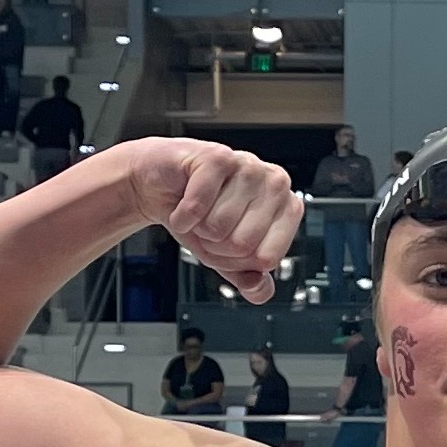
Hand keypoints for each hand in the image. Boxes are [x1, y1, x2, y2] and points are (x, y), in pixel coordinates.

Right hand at [132, 140, 304, 302]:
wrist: (160, 187)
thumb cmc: (200, 216)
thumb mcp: (226, 257)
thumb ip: (248, 278)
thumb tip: (260, 290)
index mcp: (287, 208)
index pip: (267, 259)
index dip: (237, 262)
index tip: (228, 245)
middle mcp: (275, 183)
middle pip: (244, 245)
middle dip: (215, 246)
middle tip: (208, 226)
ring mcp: (248, 165)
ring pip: (220, 226)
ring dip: (198, 229)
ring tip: (198, 213)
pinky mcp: (217, 156)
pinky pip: (198, 206)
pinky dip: (182, 216)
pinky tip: (182, 206)